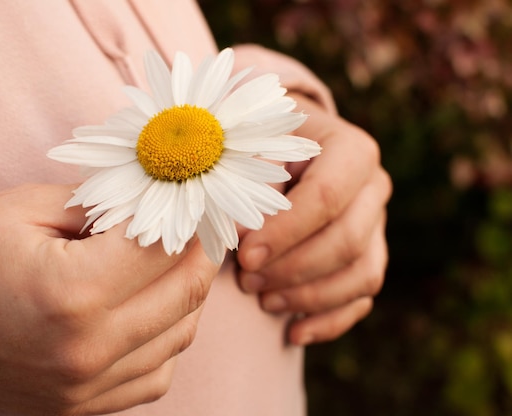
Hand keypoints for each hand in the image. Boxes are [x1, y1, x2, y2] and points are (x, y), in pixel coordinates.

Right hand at [0, 184, 218, 414]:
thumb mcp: (25, 209)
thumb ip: (101, 204)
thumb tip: (155, 203)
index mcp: (72, 292)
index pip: (163, 245)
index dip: (183, 213)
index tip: (187, 195)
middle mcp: (88, 349)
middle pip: (185, 292)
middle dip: (198, 249)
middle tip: (194, 223)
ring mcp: (86, 387)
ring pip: (181, 335)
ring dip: (188, 293)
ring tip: (172, 262)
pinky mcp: (80, 407)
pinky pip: (156, 374)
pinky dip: (166, 339)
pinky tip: (150, 311)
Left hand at [236, 94, 391, 344]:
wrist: (285, 151)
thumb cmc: (263, 149)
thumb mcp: (254, 151)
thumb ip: (248, 188)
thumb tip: (237, 239)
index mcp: (351, 151)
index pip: (326, 197)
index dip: (285, 233)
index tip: (244, 256)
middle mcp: (374, 187)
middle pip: (347, 240)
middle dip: (293, 268)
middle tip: (246, 280)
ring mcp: (378, 224)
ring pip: (361, 274)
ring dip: (309, 297)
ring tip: (263, 300)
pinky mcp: (371, 255)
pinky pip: (363, 297)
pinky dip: (330, 321)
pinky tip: (293, 333)